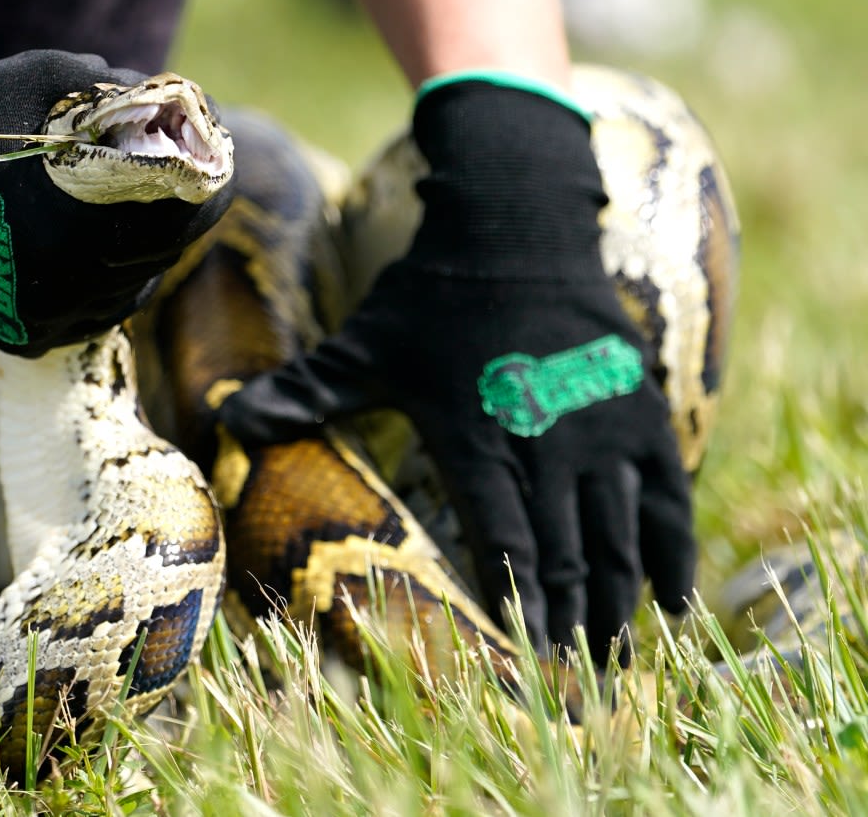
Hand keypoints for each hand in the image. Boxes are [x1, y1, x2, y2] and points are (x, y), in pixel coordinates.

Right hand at [0, 50, 230, 355]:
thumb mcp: (49, 78)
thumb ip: (121, 94)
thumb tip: (177, 105)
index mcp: (85, 220)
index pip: (185, 220)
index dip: (209, 193)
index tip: (214, 175)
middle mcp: (69, 280)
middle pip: (159, 259)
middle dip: (173, 224)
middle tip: (175, 194)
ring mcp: (42, 315)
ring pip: (126, 295)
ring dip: (138, 261)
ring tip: (125, 224)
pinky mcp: (18, 333)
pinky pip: (85, 320)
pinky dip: (97, 293)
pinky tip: (89, 260)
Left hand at [219, 79, 693, 663]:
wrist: (515, 223)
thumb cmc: (431, 292)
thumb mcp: (363, 344)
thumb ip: (303, 391)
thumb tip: (224, 421)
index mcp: (475, 433)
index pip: (502, 532)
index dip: (518, 594)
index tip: (528, 650)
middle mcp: (545, 438)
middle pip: (566, 547)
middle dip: (573, 616)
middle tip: (579, 678)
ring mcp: (599, 425)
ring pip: (618, 530)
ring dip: (621, 596)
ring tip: (620, 654)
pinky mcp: (638, 407)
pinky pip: (667, 491)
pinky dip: (673, 548)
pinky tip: (677, 597)